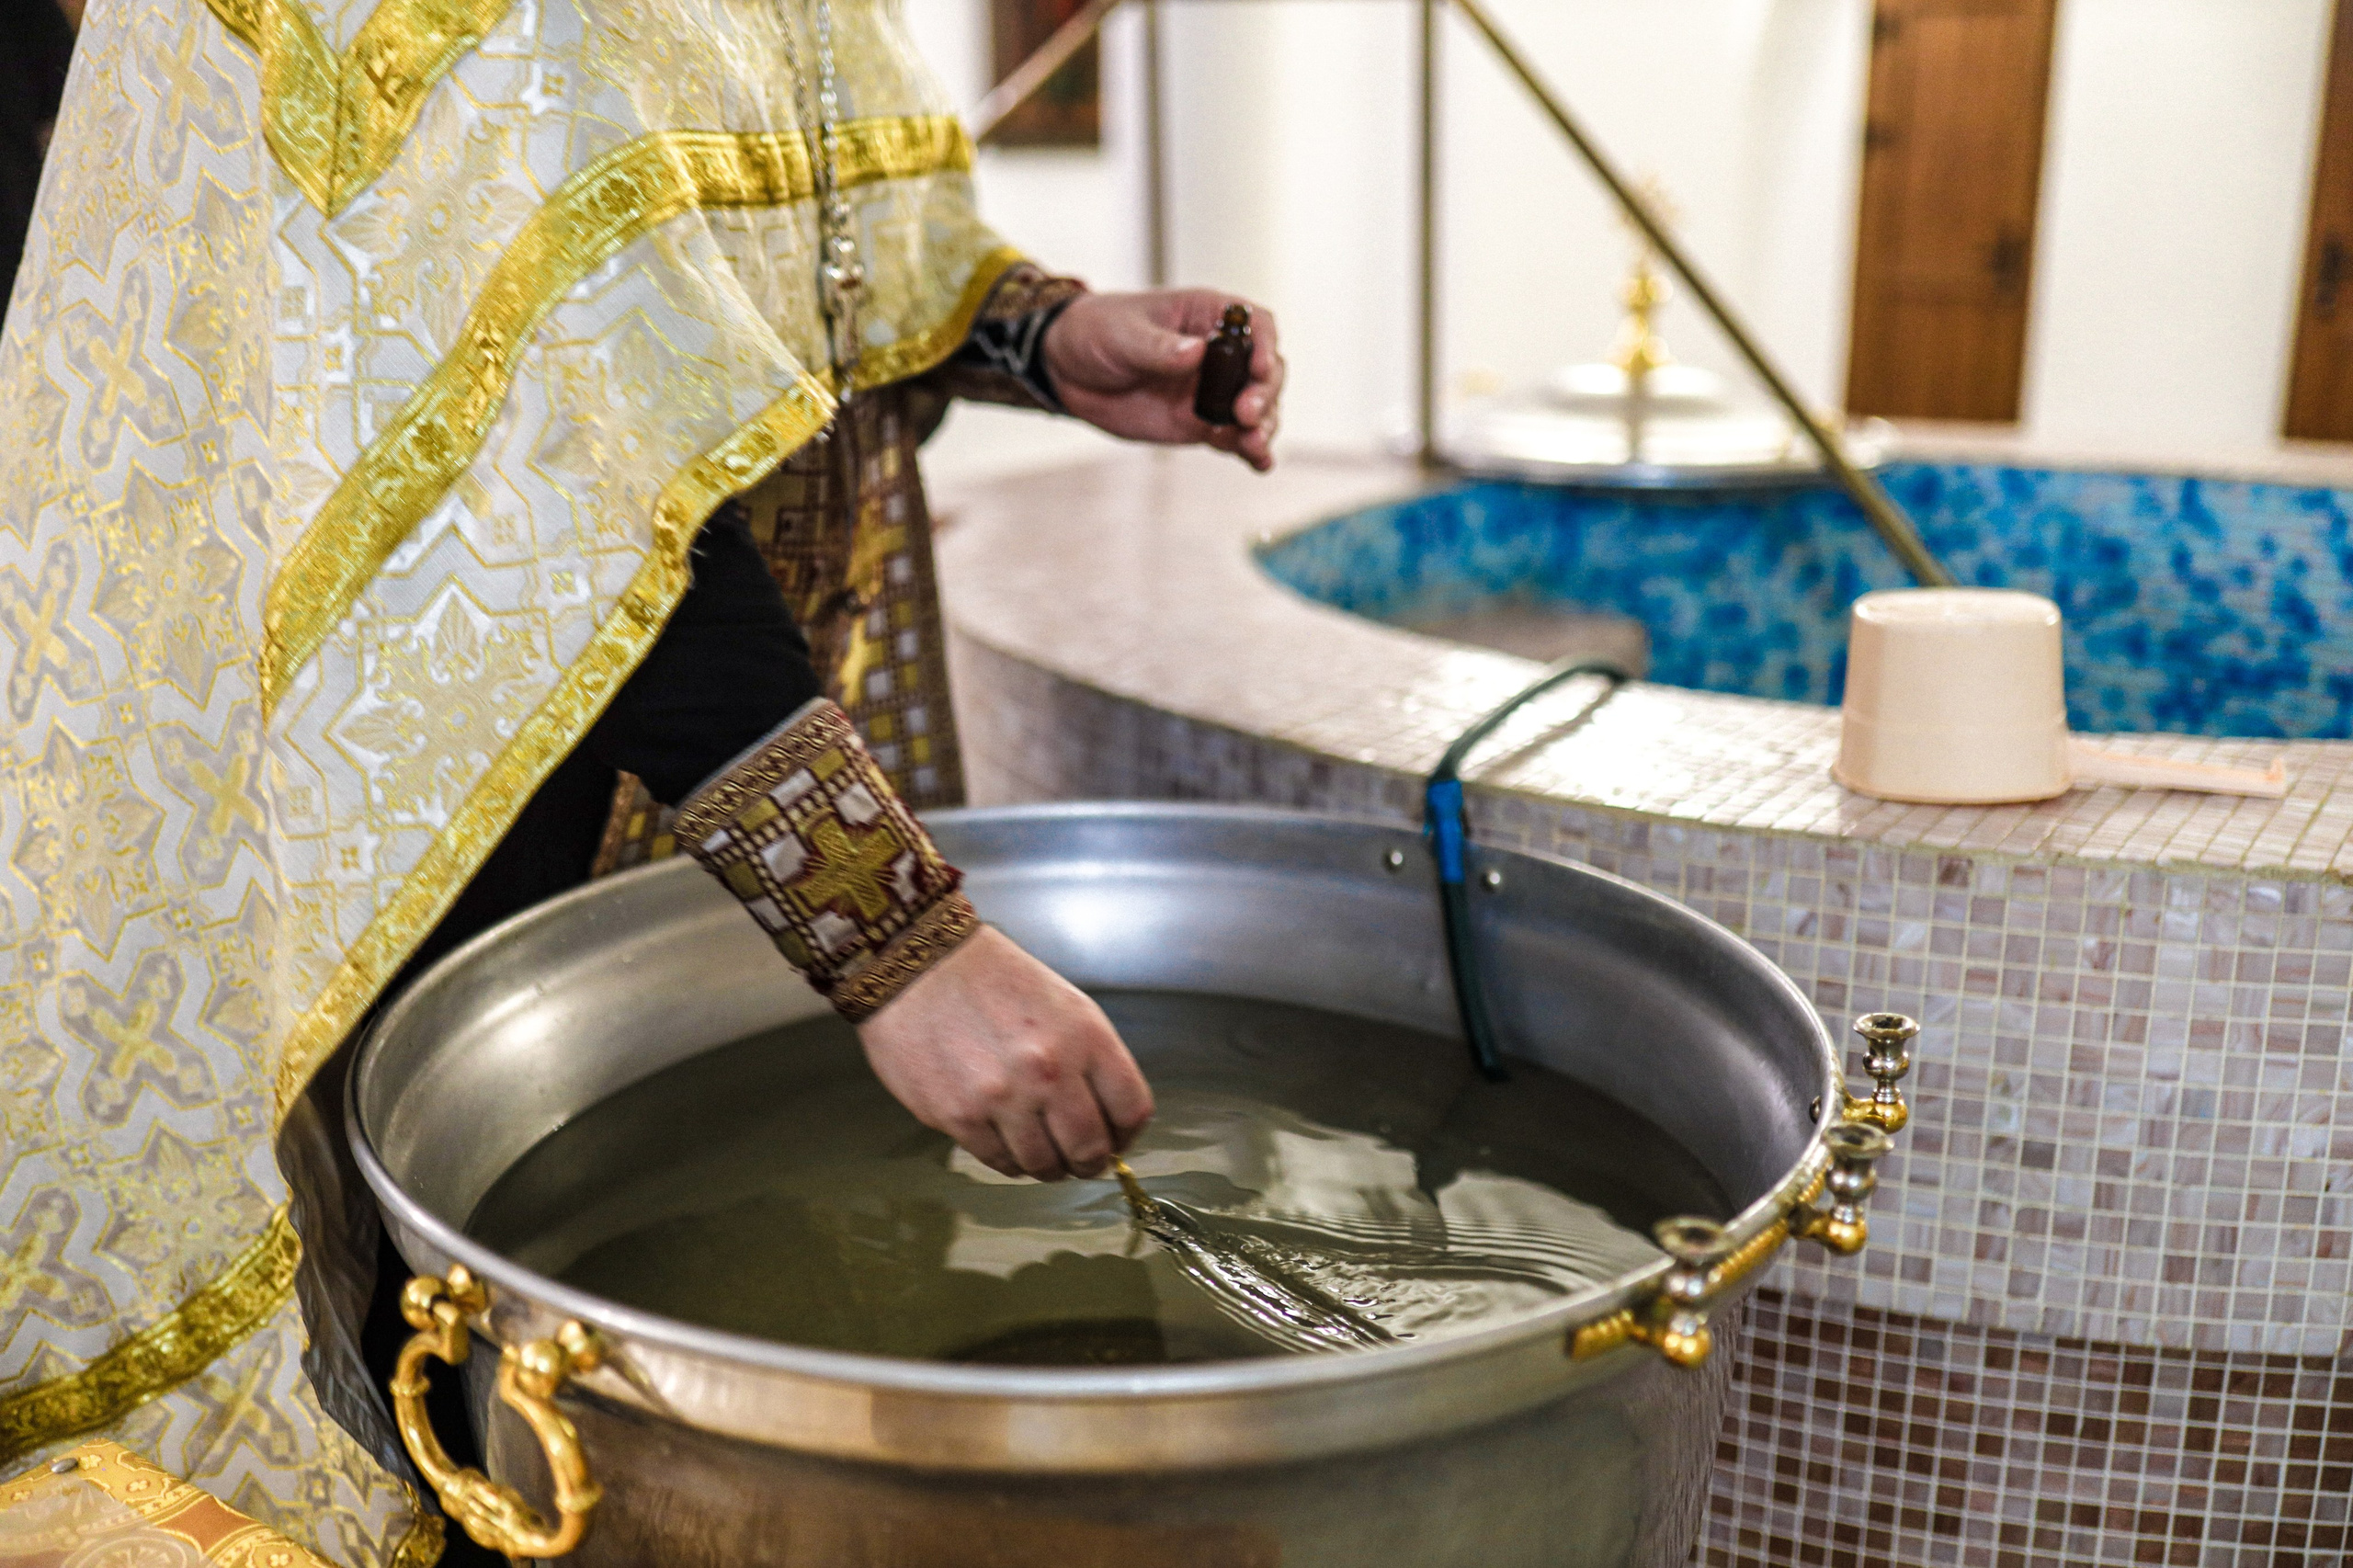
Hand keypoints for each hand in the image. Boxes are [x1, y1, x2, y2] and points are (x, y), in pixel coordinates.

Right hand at [857, 926, 1155, 1179]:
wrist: (918, 964)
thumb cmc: (993, 979)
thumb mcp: (1063, 1004)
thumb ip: (1089, 1060)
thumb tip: (1103, 1118)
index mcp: (1085, 1036)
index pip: (1131, 1110)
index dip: (1127, 1136)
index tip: (1116, 1140)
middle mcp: (1049, 1070)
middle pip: (1091, 1148)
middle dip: (1090, 1162)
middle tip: (1079, 1160)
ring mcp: (1004, 1098)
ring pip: (1045, 1165)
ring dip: (1047, 1167)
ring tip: (1039, 1151)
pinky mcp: (960, 1117)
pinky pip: (1000, 1162)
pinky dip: (1009, 1161)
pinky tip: (1005, 1141)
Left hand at [1043, 289, 1284, 471]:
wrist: (1067, 370)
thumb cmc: (1097, 332)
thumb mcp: (1121, 334)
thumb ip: (1158, 347)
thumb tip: (1195, 354)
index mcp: (1206, 316)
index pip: (1255, 324)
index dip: (1265, 345)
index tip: (1260, 368)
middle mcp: (1219, 354)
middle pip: (1265, 370)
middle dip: (1264, 393)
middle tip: (1245, 414)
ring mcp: (1212, 391)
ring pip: (1257, 408)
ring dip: (1263, 426)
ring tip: (1253, 445)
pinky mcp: (1201, 424)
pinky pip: (1233, 437)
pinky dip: (1250, 451)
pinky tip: (1260, 463)